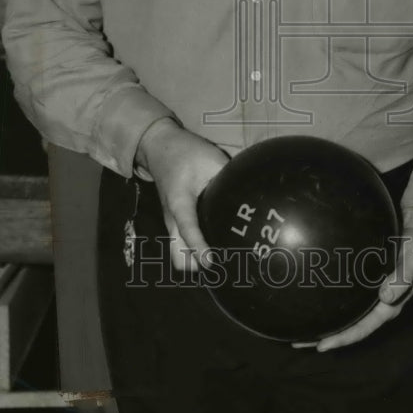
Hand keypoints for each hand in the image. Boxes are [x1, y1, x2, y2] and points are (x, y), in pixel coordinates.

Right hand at [135, 119, 228, 271]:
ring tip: (223, 257)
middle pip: (178, 256)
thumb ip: (229, 178)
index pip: (187, 230)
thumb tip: (253, 195)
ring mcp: (171, 223)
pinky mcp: (174, 222)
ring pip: (178, 254)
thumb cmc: (186, 152)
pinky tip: (215, 242)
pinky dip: (193, 250)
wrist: (159, 148)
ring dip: (195, 260)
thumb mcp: (211, 159)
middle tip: (224, 262)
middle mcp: (172, 218)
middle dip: (196, 264)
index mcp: (179, 201)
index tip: (210, 263)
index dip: (198, 248)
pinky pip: (181, 245)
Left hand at [293, 206, 412, 351]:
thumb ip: (402, 278)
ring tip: (300, 325)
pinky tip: (312, 293)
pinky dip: (330, 298)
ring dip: (325, 320)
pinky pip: (346, 293)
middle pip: (349, 325)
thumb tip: (384, 297)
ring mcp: (371, 293)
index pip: (362, 328)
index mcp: (389, 306)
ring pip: (346, 312)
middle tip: (298, 341)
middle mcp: (378, 304)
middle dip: (326, 335)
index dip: (342, 338)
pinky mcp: (366, 280)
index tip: (321, 346)